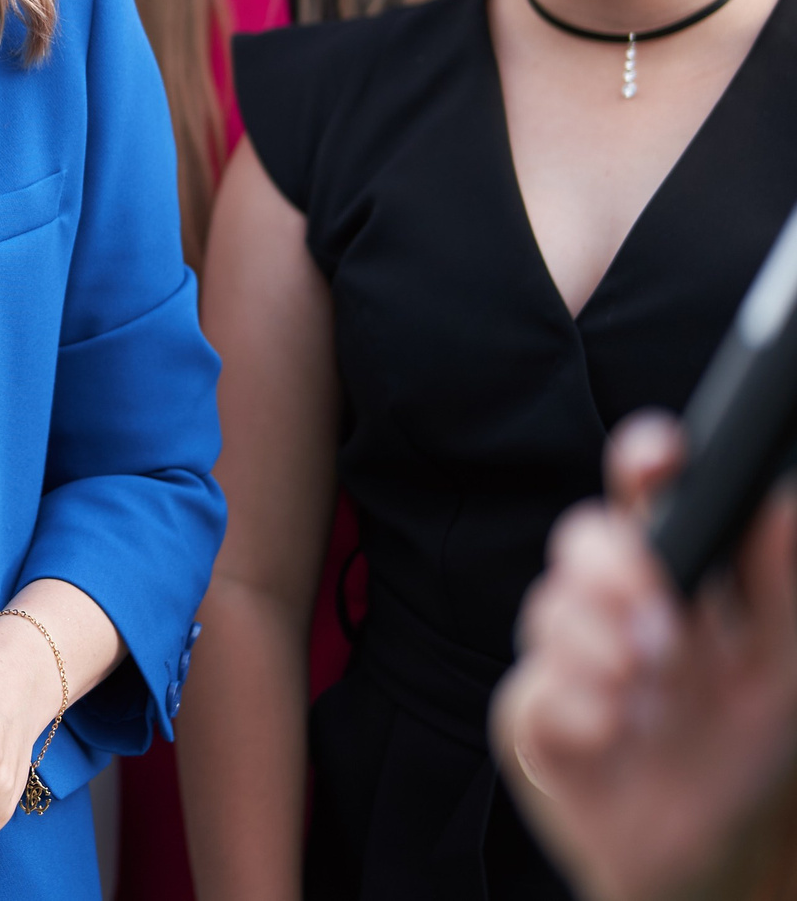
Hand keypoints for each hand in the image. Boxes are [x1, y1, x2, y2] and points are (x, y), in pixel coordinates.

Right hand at [492, 412, 796, 900]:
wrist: (701, 850)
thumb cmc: (733, 748)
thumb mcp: (776, 671)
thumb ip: (777, 592)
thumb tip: (781, 510)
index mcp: (670, 580)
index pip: (646, 499)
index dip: (645, 465)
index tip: (661, 455)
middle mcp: (608, 609)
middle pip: (582, 540)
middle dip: (610, 561)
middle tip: (656, 613)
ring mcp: (563, 663)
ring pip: (548, 613)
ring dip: (598, 643)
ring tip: (644, 681)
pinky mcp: (533, 725)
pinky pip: (534, 697)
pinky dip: (579, 708)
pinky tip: (617, 727)